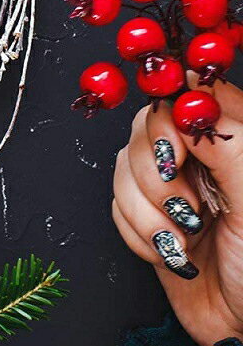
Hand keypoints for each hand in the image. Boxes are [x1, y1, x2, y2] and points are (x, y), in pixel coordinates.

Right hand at [113, 76, 242, 345]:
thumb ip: (226, 141)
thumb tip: (188, 92)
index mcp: (233, 137)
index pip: (186, 93)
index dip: (170, 116)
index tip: (178, 152)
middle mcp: (198, 154)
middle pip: (144, 127)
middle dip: (157, 177)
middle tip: (190, 210)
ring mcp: (170, 184)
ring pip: (123, 167)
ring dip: (149, 214)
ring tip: (185, 240)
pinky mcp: (146, 214)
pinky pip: (115, 204)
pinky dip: (140, 235)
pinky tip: (172, 253)